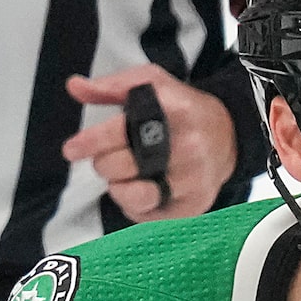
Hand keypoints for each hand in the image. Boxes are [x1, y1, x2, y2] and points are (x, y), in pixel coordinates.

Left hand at [62, 68, 236, 220]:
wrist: (228, 135)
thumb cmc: (181, 109)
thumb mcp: (152, 84)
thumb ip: (111, 87)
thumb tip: (74, 87)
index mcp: (172, 111)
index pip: (119, 131)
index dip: (89, 142)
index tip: (71, 149)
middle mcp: (186, 147)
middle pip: (119, 166)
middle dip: (105, 163)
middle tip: (113, 157)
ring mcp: (192, 180)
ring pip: (133, 196)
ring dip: (119, 188)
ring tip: (126, 176)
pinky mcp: (193, 205)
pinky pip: (147, 216)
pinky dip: (135, 206)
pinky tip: (143, 188)